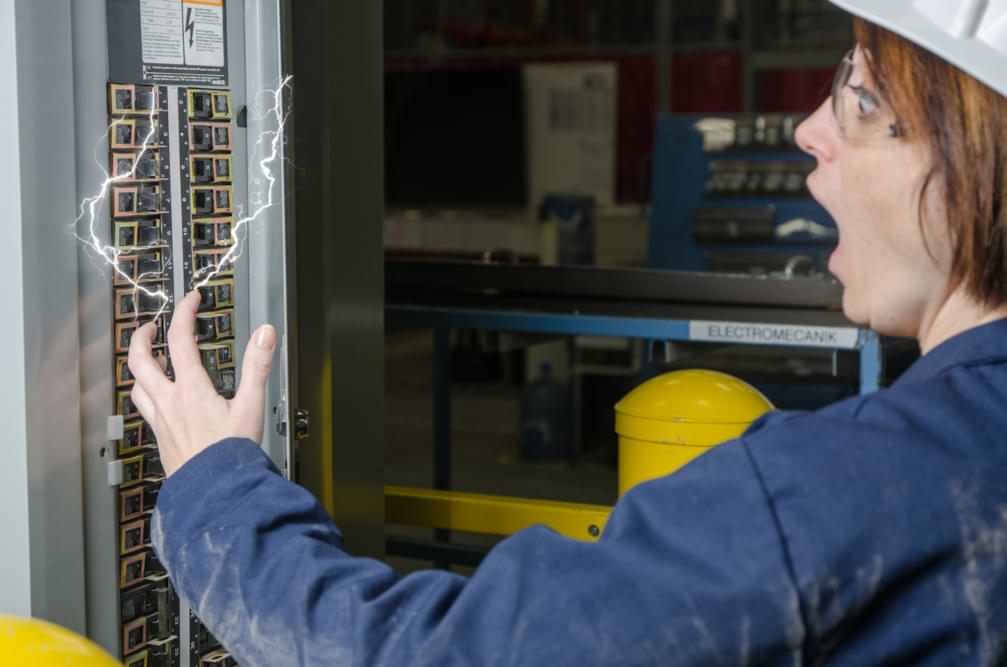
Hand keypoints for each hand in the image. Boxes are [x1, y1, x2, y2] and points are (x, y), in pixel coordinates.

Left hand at [128, 290, 276, 476]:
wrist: (216, 492)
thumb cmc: (231, 454)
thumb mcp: (252, 405)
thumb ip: (258, 366)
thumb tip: (264, 333)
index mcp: (190, 389)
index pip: (179, 339)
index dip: (184, 312)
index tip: (191, 300)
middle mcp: (169, 402)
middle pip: (140, 360)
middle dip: (142, 336)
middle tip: (152, 326)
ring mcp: (161, 421)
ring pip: (136, 385)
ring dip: (140, 366)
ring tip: (150, 358)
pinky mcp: (161, 438)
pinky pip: (144, 408)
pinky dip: (146, 393)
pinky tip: (158, 398)